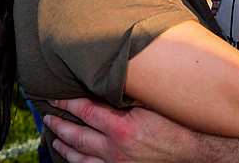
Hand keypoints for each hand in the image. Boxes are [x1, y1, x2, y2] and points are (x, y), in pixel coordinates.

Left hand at [45, 98, 197, 162]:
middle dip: (59, 125)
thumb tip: (110, 84)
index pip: (85, 110)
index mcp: (121, 127)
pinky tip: (75, 158)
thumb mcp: (150, 106)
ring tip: (56, 139)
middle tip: (48, 117)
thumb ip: (128, 97)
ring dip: (64, 146)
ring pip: (79, 157)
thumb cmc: (174, 126)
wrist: (190, 153)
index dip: (67, 103)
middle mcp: (114, 148)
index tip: (56, 98)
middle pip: (76, 135)